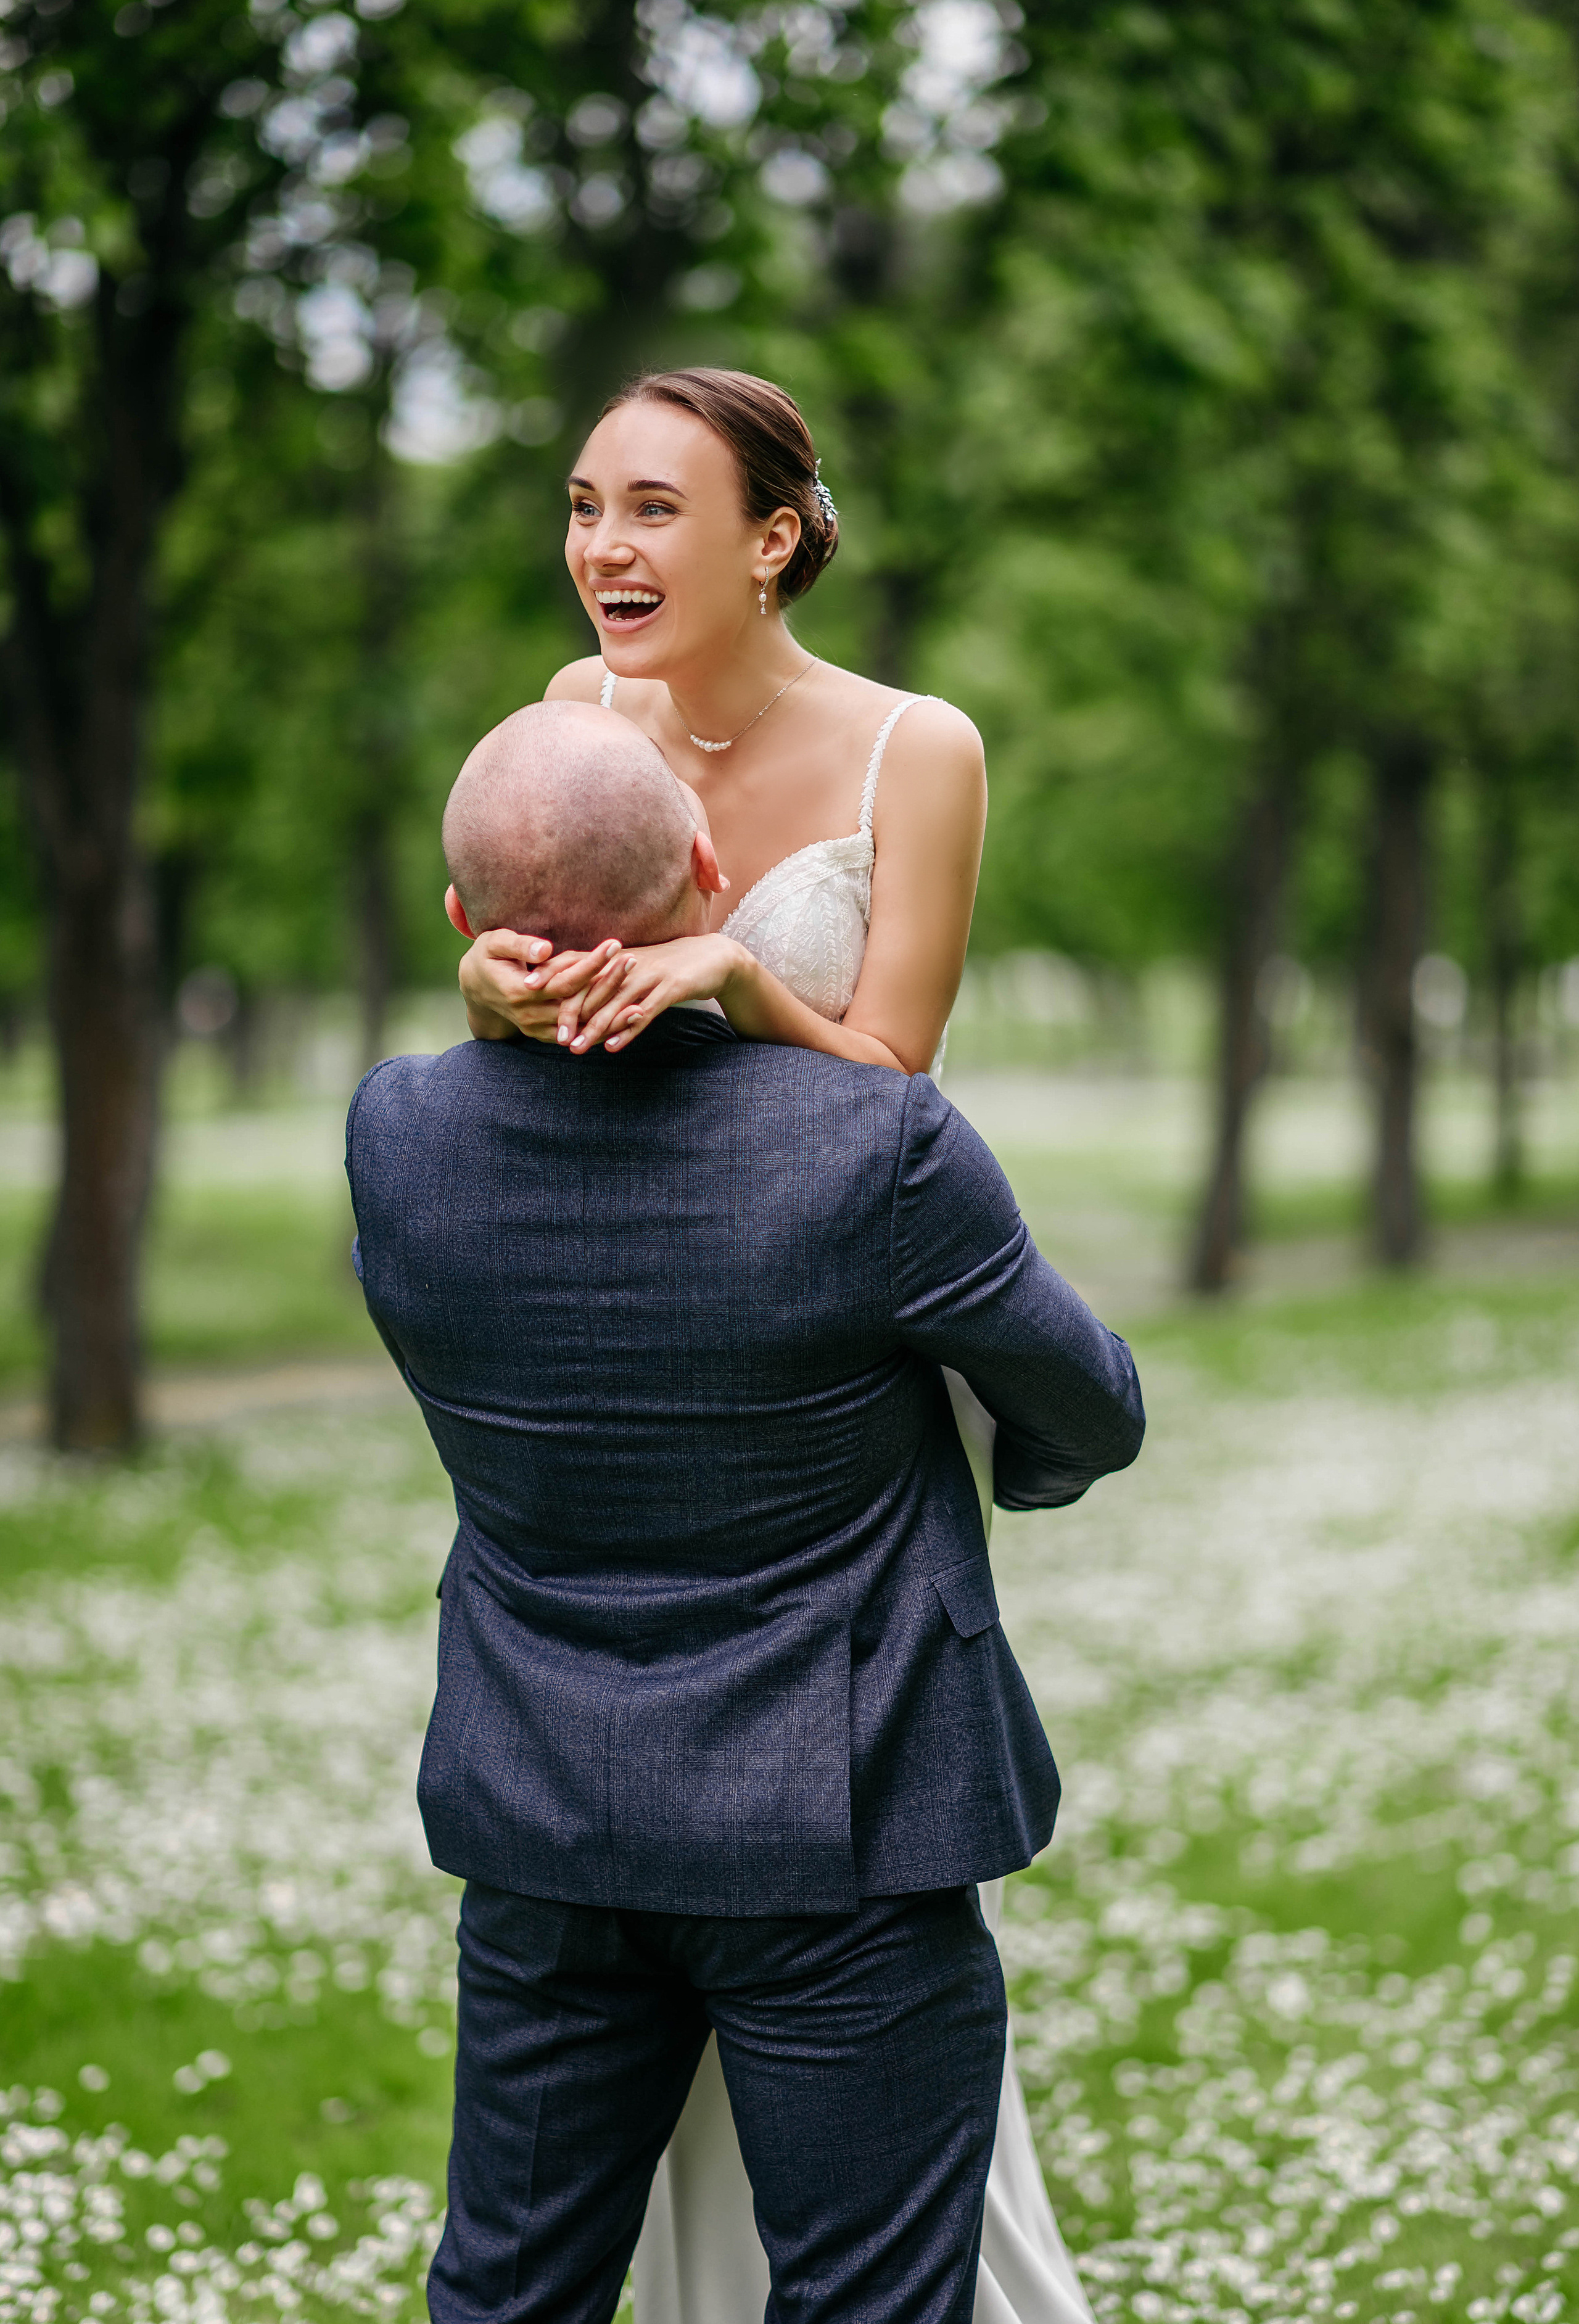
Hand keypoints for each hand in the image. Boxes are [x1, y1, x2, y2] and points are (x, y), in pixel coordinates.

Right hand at [458, 928, 630, 1044]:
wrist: (476, 989)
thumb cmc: (487, 957)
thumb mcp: (494, 944)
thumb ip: (519, 946)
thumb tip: (545, 950)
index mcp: (519, 992)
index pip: (564, 981)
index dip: (590, 964)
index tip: (614, 945)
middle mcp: (530, 1015)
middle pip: (578, 1005)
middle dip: (608, 984)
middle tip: (633, 961)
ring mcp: (537, 1029)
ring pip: (581, 1027)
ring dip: (612, 1018)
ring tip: (643, 1003)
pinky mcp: (544, 1034)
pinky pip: (579, 1036)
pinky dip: (604, 1032)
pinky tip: (627, 1023)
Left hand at [564, 935, 751, 1053]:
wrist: (711, 958)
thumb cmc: (665, 966)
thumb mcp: (631, 967)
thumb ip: (603, 977)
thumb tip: (570, 991)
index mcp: (614, 957)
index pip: (575, 963)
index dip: (550, 974)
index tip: (525, 988)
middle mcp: (627, 963)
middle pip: (591, 987)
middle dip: (569, 1012)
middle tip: (554, 1036)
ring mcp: (649, 976)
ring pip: (614, 1004)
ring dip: (594, 1029)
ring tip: (576, 1049)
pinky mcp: (670, 989)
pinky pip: (644, 1012)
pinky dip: (627, 1031)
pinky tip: (612, 1047)